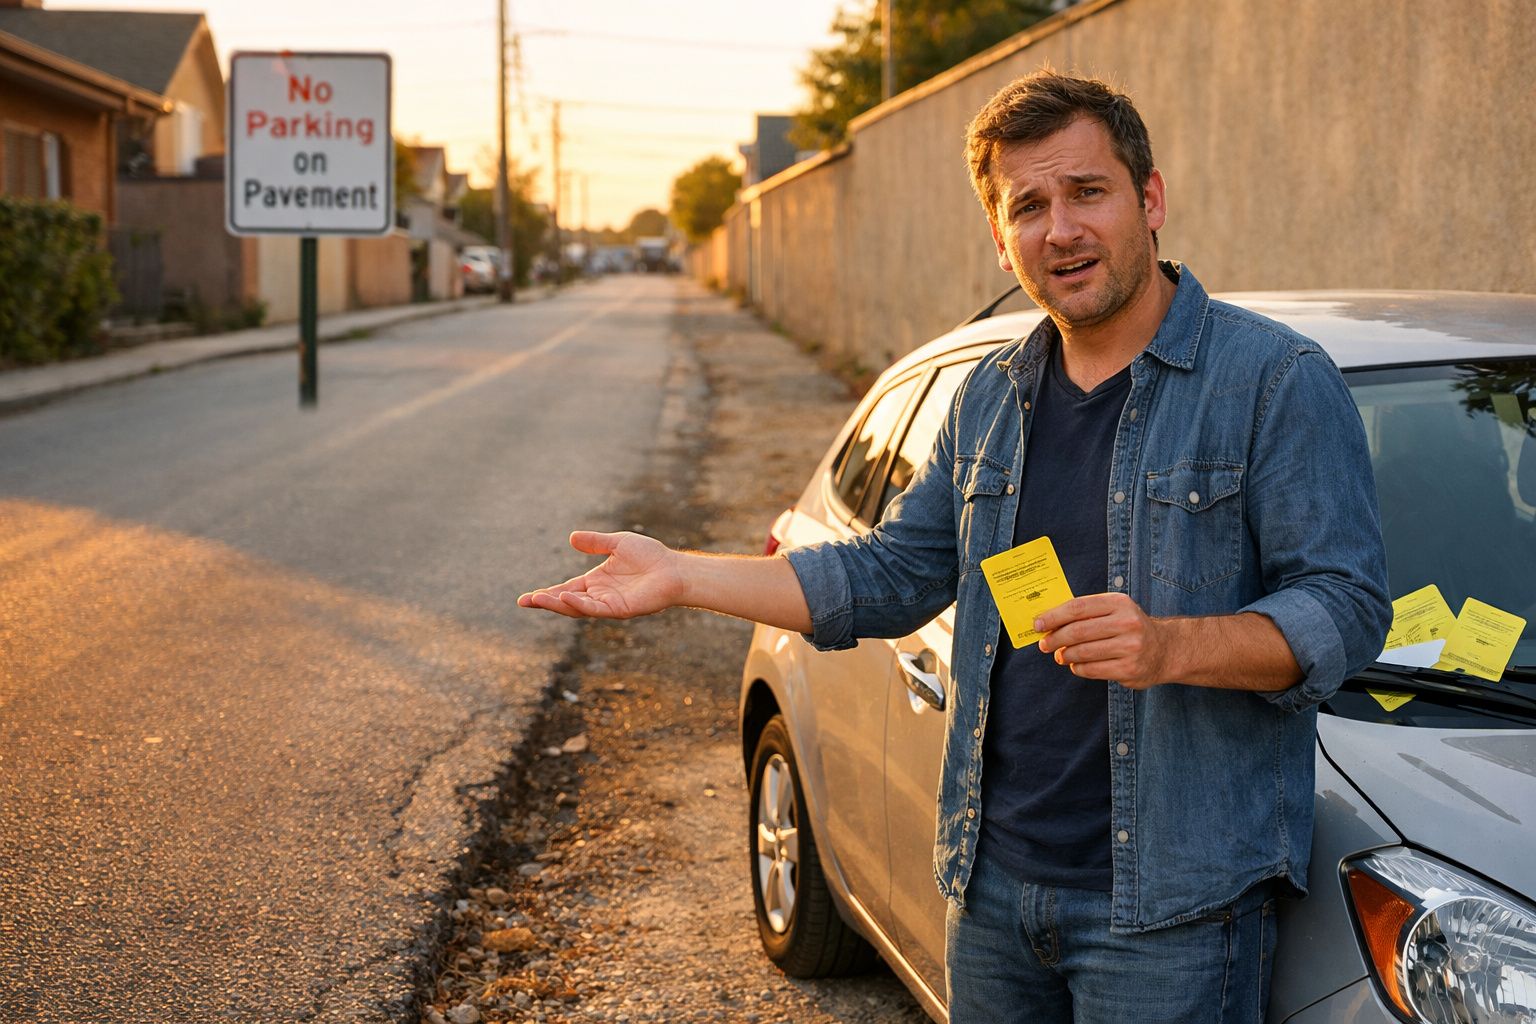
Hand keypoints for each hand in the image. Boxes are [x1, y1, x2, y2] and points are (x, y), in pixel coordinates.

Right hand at [517, 531, 683, 619]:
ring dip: (557, 604)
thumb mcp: (617, 543)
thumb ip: (596, 543)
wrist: (674, 569)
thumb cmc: (650, 556)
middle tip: (525, 602)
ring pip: (577, 608)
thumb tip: (571, 538)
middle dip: (545, 602)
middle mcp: (599, 596)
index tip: (525, 598)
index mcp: (596, 582)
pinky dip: (579, 604)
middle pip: (566, 602)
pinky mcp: (620, 609)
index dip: (546, 594)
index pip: (565, 590)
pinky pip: (595, 608)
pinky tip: (566, 596)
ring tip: (538, 598)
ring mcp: (608, 604)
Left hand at [1034, 593, 1174, 688]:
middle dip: (1055, 638)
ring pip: (1083, 652)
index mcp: (1119, 603)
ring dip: (1065, 655)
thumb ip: (1085, 613)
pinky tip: (1075, 664)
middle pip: (1078, 631)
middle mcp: (1127, 623)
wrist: (1165, 649)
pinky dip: (1078, 668)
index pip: (1078, 608)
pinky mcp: (1129, 669)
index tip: (1037, 624)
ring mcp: (1130, 648)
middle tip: (1044, 644)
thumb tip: (1048, 621)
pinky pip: (1092, 670)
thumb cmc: (1129, 627)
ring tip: (1060, 655)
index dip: (1054, 616)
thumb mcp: (1114, 610)